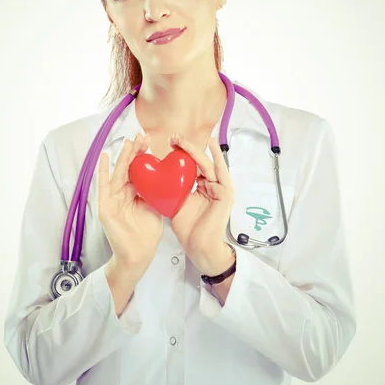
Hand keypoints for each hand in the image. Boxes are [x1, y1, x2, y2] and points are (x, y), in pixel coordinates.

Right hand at [98, 133, 163, 269]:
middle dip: (135, 151)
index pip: (138, 170)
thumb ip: (156, 192)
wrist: (139, 255)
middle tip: (142, 135)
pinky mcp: (105, 207)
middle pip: (128, 168)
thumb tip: (167, 175)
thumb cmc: (147, 234)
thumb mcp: (154, 207)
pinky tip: (105, 157)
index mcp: (133, 193)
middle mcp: (121, 194)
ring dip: (123, 156)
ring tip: (129, 141)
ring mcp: (112, 200)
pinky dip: (103, 171)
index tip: (150, 141)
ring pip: (118, 173)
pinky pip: (103, 186)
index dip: (143, 155)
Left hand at [169, 133, 235, 270]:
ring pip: (207, 164)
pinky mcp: (226, 193)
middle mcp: (212, 185)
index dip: (180, 154)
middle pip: (199, 162)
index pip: (190, 166)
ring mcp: (220, 189)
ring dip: (195, 151)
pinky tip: (211, 145)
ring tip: (183, 139)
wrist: (198, 247)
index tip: (167, 144)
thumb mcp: (177, 203)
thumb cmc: (188, 228)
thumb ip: (173, 189)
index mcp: (201, 187)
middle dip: (186, 148)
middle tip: (172, 137)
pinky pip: (221, 172)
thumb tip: (158, 175)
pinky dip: (217, 157)